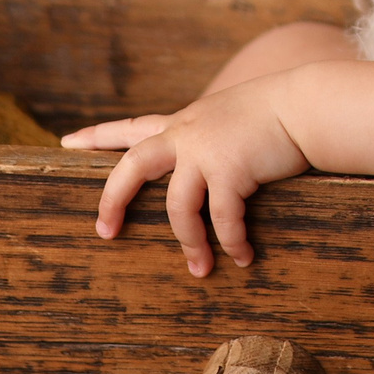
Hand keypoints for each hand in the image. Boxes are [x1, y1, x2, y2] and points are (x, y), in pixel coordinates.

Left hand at [61, 82, 310, 275]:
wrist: (307, 105)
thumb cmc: (280, 113)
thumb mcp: (234, 117)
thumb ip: (215, 137)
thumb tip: (212, 171)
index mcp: (186, 123)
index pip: (133, 127)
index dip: (99, 136)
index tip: (67, 142)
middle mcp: (188, 135)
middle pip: (132, 167)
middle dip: (113, 200)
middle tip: (105, 232)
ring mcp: (206, 152)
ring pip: (178, 207)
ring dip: (190, 243)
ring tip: (200, 269)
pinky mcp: (230, 170)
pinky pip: (222, 218)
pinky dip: (231, 242)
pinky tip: (243, 257)